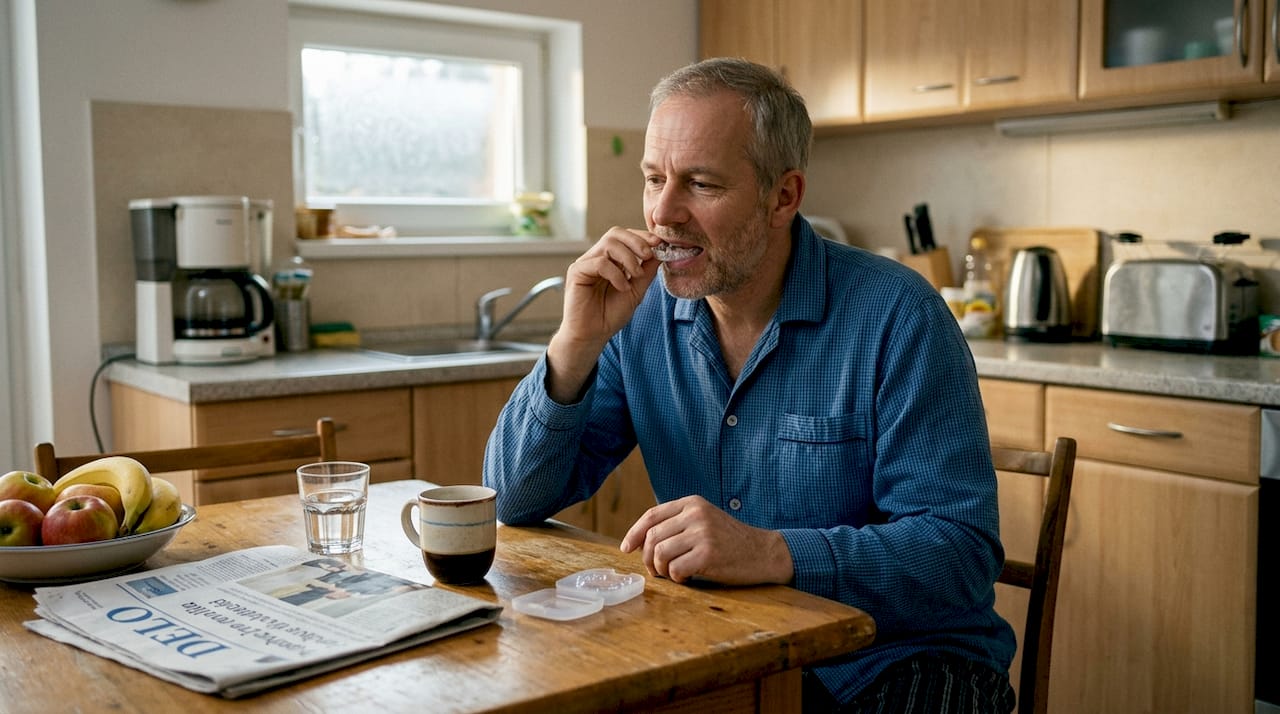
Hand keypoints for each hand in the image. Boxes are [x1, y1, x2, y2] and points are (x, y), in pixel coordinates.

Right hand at [545, 227, 661, 401]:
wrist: (593, 335)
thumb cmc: (611, 315)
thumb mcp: (636, 291)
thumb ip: (647, 271)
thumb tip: (661, 252)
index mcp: (610, 259)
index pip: (625, 237)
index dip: (642, 237)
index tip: (659, 243)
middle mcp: (596, 257)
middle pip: (615, 233)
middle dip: (636, 241)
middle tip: (649, 255)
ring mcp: (585, 263)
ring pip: (608, 243)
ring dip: (628, 258)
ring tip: (636, 276)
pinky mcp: (577, 272)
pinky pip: (600, 262)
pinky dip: (616, 273)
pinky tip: (622, 287)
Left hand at [619, 495, 793, 585]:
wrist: (764, 552)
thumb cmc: (730, 541)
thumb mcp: (704, 521)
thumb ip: (678, 524)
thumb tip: (640, 541)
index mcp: (692, 503)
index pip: (651, 516)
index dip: (634, 534)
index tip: (626, 549)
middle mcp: (696, 514)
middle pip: (652, 537)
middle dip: (648, 558)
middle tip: (657, 571)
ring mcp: (703, 533)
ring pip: (660, 554)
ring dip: (661, 570)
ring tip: (674, 574)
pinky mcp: (709, 554)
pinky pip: (676, 569)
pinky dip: (677, 579)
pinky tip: (689, 578)